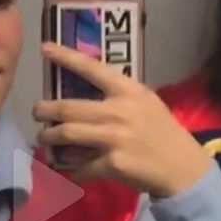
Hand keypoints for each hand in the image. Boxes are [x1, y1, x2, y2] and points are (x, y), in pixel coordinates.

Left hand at [33, 42, 211, 196]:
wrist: (183, 167)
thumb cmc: (162, 132)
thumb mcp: (146, 103)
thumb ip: (119, 96)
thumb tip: (86, 93)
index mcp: (128, 91)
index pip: (92, 68)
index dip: (66, 57)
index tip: (44, 48)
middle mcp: (119, 111)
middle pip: (68, 108)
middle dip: (44, 110)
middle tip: (37, 113)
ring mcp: (115, 138)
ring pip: (67, 134)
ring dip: (49, 138)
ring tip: (45, 139)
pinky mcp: (113, 164)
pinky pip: (81, 167)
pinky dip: (73, 170)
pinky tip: (72, 172)